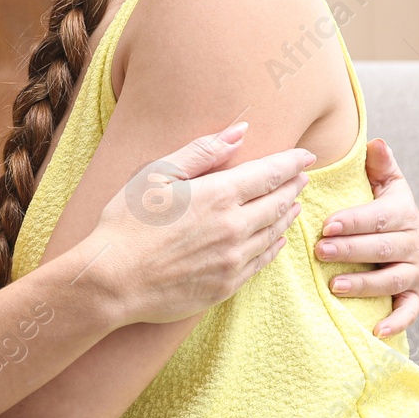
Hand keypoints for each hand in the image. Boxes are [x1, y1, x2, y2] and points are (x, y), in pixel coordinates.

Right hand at [86, 126, 312, 326]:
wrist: (112, 281)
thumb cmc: (128, 222)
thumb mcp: (158, 174)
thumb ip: (202, 152)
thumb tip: (240, 132)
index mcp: (218, 195)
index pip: (269, 174)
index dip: (291, 163)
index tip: (306, 156)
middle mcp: (234, 228)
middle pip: (278, 203)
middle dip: (293, 187)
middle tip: (302, 177)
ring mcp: (233, 260)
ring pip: (273, 233)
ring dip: (287, 215)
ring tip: (293, 204)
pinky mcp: (226, 285)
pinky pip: (261, 262)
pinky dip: (274, 246)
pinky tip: (275, 239)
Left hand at [315, 138, 418, 337]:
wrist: (398, 233)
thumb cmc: (379, 206)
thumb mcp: (383, 182)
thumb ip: (378, 165)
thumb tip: (376, 143)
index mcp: (403, 212)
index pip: (379, 217)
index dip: (353, 221)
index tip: (326, 224)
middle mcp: (414, 242)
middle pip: (383, 248)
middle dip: (351, 250)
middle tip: (320, 251)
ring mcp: (415, 270)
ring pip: (392, 279)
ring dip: (364, 283)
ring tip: (334, 285)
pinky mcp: (413, 295)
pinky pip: (409, 310)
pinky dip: (396, 322)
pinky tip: (376, 331)